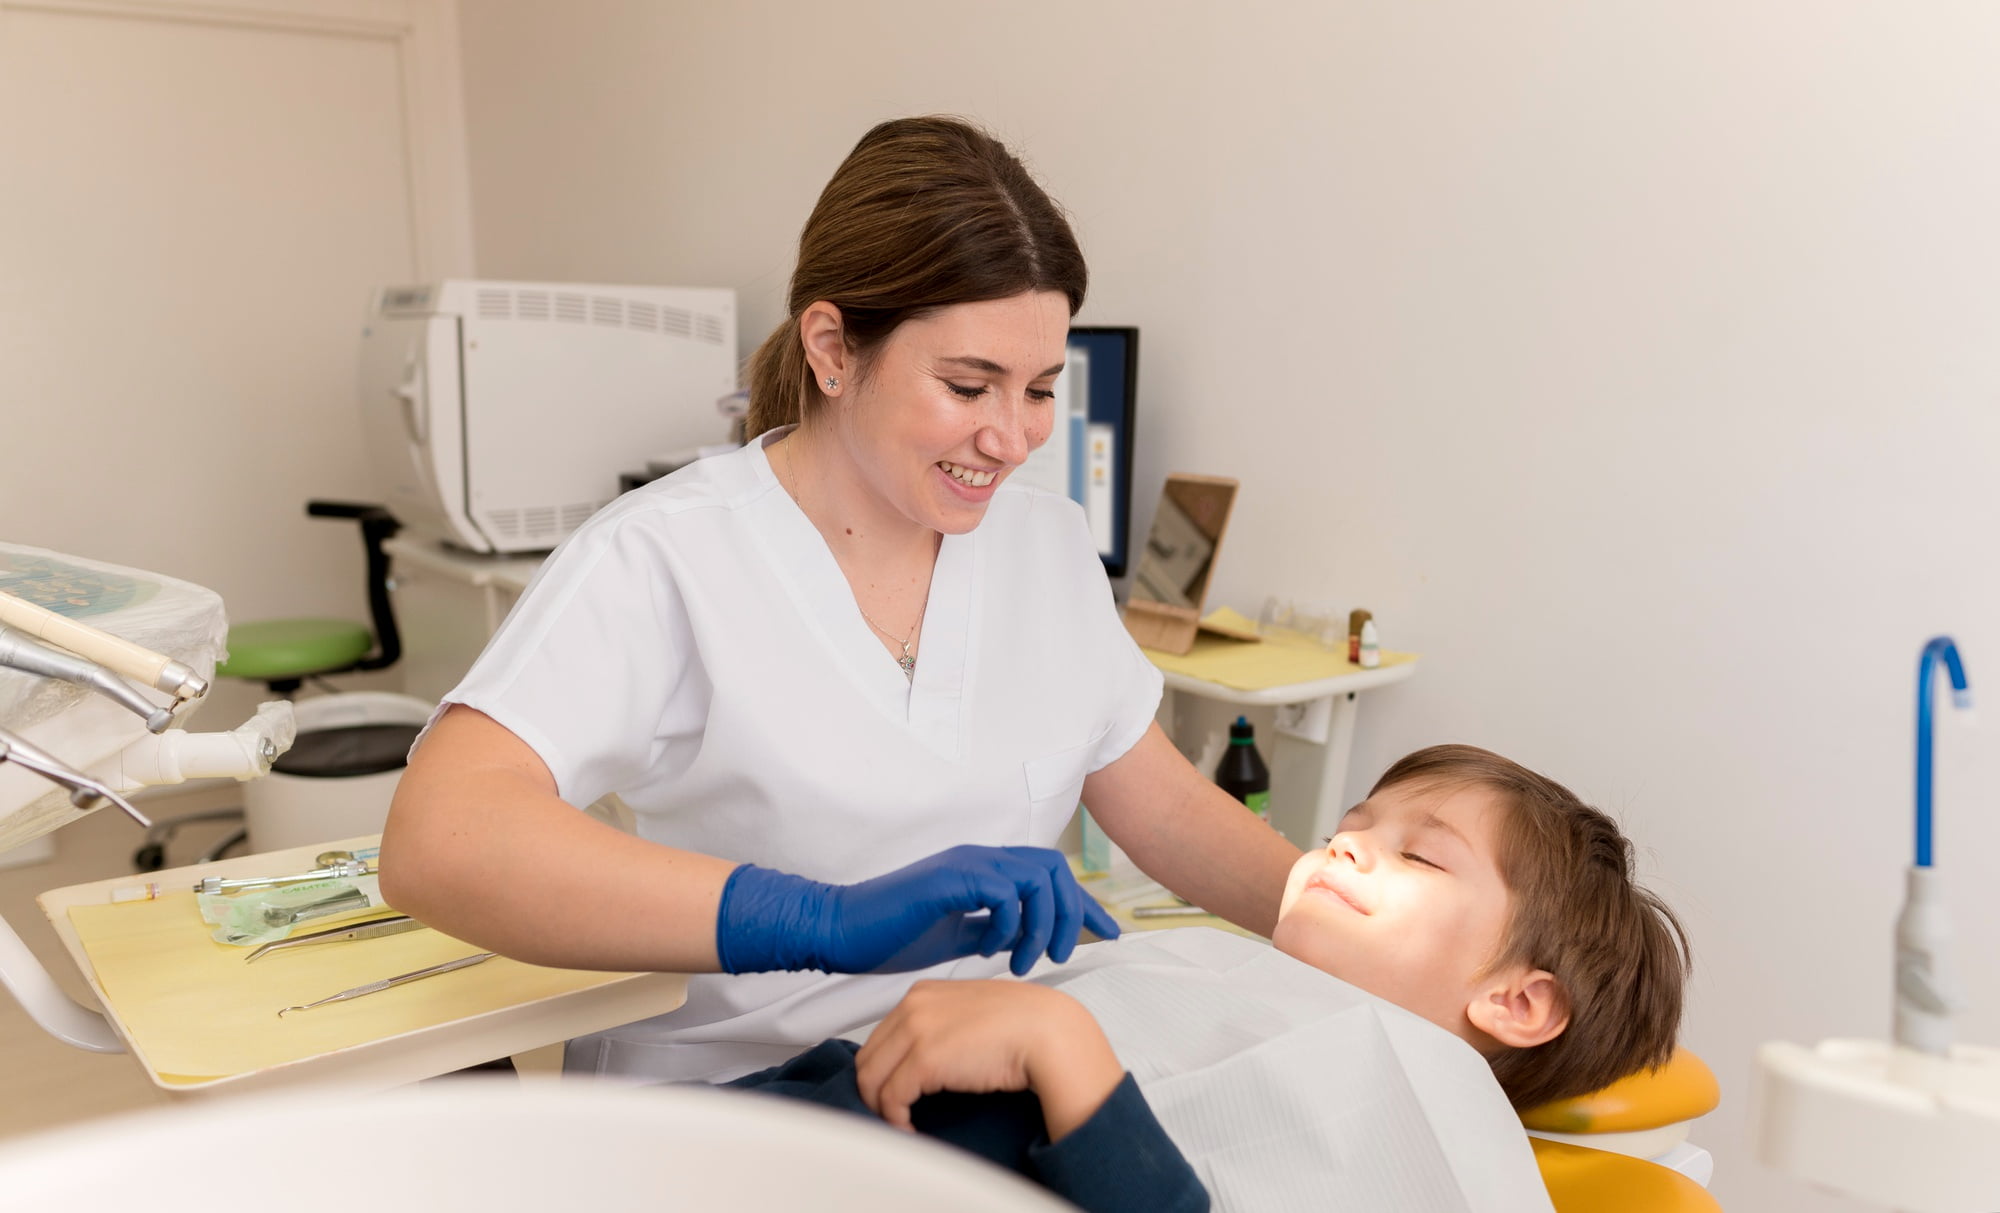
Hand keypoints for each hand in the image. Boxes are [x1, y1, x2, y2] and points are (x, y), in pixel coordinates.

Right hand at [715, 845, 1118, 976]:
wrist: (842, 930)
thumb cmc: (892, 935)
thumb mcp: (956, 936)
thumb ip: (991, 931)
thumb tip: (1025, 940)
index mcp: (985, 869)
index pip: (1051, 876)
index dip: (1084, 905)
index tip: (1108, 934)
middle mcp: (981, 858)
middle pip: (1055, 869)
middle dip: (1072, 913)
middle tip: (1060, 955)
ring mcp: (965, 864)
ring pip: (1037, 876)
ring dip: (1042, 922)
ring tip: (1027, 960)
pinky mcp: (948, 878)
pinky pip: (1002, 891)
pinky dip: (1009, 923)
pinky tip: (991, 949)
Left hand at [855, 979, 1123, 1139]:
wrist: (1047, 1032)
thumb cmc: (1023, 1025)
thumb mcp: (972, 1012)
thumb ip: (944, 1024)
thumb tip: (931, 1056)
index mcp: (923, 993)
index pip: (881, 1036)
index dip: (882, 1069)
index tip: (890, 1090)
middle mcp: (913, 1007)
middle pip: (868, 1057)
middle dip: (873, 1090)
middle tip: (890, 1113)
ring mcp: (916, 1031)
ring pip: (871, 1079)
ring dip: (881, 1108)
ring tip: (900, 1124)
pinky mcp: (924, 1060)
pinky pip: (891, 1099)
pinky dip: (894, 1119)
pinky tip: (909, 1129)